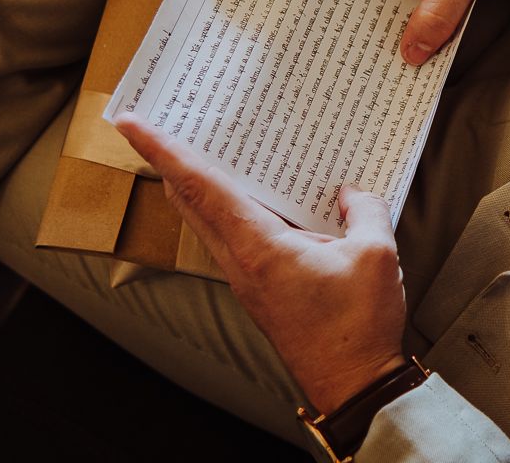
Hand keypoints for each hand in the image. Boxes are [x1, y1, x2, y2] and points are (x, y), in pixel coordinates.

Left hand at [115, 115, 407, 414]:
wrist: (355, 385)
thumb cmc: (359, 325)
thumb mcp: (377, 255)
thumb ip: (365, 210)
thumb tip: (350, 193)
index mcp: (260, 247)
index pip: (201, 188)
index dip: (164, 152)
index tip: (132, 124)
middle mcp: (242, 263)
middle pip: (189, 203)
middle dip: (166, 162)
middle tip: (154, 126)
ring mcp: (247, 280)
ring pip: (204, 222)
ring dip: (192, 186)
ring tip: (194, 153)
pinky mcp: (259, 292)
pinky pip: (230, 239)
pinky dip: (223, 209)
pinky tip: (247, 200)